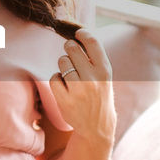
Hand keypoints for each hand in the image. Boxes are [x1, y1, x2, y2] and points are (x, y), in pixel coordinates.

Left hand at [49, 28, 114, 146]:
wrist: (97, 127)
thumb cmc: (99, 96)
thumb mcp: (104, 77)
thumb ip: (94, 59)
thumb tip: (77, 36)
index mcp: (105, 71)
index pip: (92, 43)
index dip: (82, 34)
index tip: (77, 33)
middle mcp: (93, 79)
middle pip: (72, 48)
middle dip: (69, 47)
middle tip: (70, 51)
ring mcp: (78, 90)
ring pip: (62, 62)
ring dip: (63, 64)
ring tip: (70, 74)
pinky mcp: (65, 100)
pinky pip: (53, 78)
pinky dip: (56, 79)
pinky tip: (64, 86)